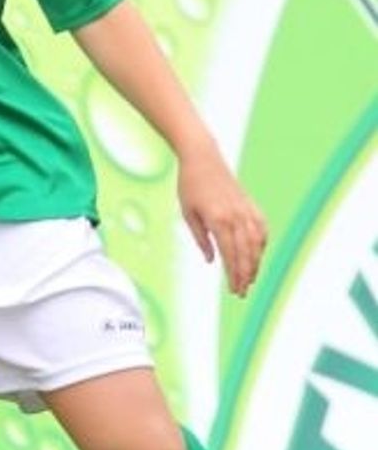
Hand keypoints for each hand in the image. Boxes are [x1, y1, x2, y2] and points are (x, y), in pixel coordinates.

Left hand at [177, 141, 267, 296]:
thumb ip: (200, 239)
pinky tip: (258, 255)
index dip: (234, 274)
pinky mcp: (250, 204)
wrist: (202, 157)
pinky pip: (261, 228)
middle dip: (246, 275)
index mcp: (218, 219)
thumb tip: (212, 260)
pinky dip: (262, 244)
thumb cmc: (190, 185)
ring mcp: (245, 209)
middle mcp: (236, 215)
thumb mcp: (188, 213)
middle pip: (246, 252)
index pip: (230, 254)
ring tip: (251, 279)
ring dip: (256, 263)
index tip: (234, 290)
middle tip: (242, 292)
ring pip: (257, 242)